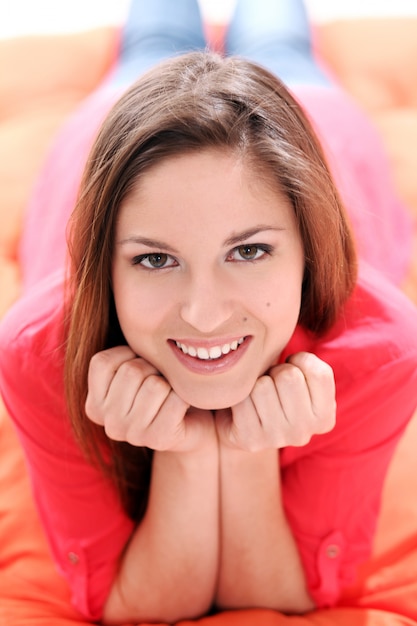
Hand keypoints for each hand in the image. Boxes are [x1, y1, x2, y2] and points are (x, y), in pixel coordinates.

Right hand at [85, 346, 215, 451]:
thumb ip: (123, 351)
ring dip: (169, 383)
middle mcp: (108, 423)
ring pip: (154, 385)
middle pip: (131, 371)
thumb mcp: (134, 367)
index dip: (128, 354)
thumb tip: (133, 310)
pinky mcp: (159, 439)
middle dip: (152, 367)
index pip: (102, 362)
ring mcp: (132, 435)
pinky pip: (175, 400)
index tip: (141, 364)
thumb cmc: (161, 387)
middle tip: (161, 380)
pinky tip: (182, 406)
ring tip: (169, 392)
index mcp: (94, 405)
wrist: (191, 424)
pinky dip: (185, 396)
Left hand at [216, 352, 335, 450]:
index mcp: (325, 418)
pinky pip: (242, 399)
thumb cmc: (274, 388)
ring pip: (263, 386)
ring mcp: (277, 439)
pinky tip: (242, 405)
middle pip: (289, 377)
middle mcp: (305, 433)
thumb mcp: (301, 376)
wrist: (240, 422)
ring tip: (257, 394)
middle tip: (271, 383)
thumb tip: (284, 328)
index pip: (319, 372)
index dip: (299, 360)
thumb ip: (305, 362)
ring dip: (256, 382)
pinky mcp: (250, 440)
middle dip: (276, 371)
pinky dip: (239, 395)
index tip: (291, 369)